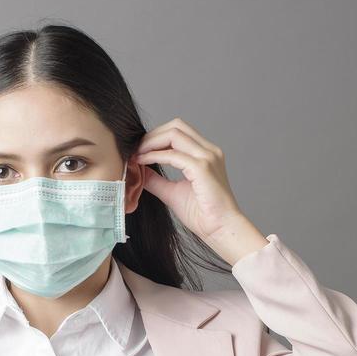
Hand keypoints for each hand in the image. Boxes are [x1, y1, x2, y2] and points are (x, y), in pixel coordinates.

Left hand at [135, 118, 254, 241]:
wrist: (221, 229)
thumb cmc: (203, 215)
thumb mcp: (172, 192)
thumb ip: (156, 180)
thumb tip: (138, 170)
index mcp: (205, 154)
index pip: (178, 132)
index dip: (156, 137)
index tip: (139, 150)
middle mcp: (209, 151)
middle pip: (176, 126)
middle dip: (152, 135)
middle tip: (135, 149)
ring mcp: (207, 157)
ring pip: (174, 134)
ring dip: (151, 142)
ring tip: (136, 154)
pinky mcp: (202, 168)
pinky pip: (173, 155)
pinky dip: (155, 156)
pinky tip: (142, 162)